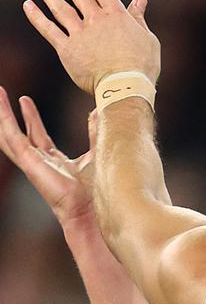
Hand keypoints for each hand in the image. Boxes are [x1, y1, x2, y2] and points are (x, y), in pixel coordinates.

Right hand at [0, 87, 95, 226]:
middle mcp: (40, 162)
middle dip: (9, 113)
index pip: (38, 135)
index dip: (31, 118)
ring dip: (2, 114)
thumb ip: (95, 134)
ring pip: (9, 134)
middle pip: (20, 133)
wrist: (90, 209)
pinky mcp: (29, 162)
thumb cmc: (96, 190)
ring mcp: (32, 162)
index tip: (24, 101)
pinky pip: (12, 138)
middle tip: (1, 93)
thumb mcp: (97, 153)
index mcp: (54, 161)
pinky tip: (0, 106)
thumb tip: (99, 112)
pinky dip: (5, 121)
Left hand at [23, 0, 158, 93]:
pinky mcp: (67, 49)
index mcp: (117, 15)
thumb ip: (139, 18)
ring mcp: (80, 34)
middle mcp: (96, 20)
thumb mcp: (148, 39)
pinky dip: (36, 16)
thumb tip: (140, 0)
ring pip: (60, 8)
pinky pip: (48, 29)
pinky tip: (29, 6)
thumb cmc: (142, 66)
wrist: (125, 87)